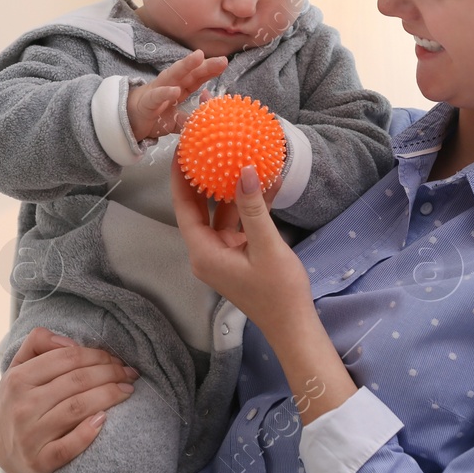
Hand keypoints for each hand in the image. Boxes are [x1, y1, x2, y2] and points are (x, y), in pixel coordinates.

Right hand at [0, 327, 139, 472]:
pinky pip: (68, 446)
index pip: (67, 358)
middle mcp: (22, 406)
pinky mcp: (39, 462)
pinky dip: (89, 432)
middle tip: (129, 373)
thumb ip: (38, 344)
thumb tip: (70, 343)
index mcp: (18, 379)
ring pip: (77, 408)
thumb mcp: (18, 369)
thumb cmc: (19, 404)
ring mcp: (29, 436)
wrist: (4, 453)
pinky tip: (105, 420)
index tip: (116, 358)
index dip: (97, 355)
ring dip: (109, 396)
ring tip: (127, 390)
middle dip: (110, 373)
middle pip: (77, 381)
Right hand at [127, 50, 227, 142]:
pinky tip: (175, 90)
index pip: (196, 77)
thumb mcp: (177, 120)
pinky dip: (165, 93)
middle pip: (189, 73)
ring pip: (173, 76)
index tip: (224, 63)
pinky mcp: (147, 102)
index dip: (209, 70)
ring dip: (186, 66)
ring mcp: (158, 91)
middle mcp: (170, 84)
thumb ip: (191, 119)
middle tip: (222, 60)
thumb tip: (210, 123)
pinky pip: (157, 96)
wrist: (128, 120)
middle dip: (204, 65)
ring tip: (199, 58)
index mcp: (179, 87)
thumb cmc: (154, 115)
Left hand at [169, 159, 313, 343]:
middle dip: (203, 178)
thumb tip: (244, 171)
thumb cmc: (278, 292)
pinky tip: (265, 184)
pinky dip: (248, 206)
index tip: (181, 150)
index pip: (183, 207)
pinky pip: (238, 223)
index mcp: (204, 253)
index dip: (180, 177)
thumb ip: (253, 208)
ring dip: (231, 190)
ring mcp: (223, 254)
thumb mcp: (266, 246)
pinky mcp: (238, 255)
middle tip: (206, 147)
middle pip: (198, 208)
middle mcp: (207, 252)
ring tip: (237, 158)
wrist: (293, 325)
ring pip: (220, 214)